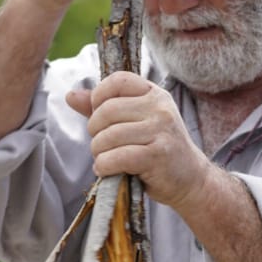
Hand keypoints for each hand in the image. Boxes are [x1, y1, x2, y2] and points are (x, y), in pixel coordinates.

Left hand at [68, 72, 213, 210]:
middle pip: (108, 111)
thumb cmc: (159, 151)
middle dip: (95, 132)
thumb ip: (104, 108)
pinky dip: (105, 166)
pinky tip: (106, 171)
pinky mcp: (158, 155)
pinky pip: (118, 157)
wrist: (191, 181)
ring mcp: (161, 131)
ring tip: (105, 161)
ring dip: (98, 153)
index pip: (117, 81)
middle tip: (100, 147)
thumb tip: (70, 95)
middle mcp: (160, 108)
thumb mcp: (136, 123)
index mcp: (154, 94)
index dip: (99, 97)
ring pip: (110, 136)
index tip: (98, 118)